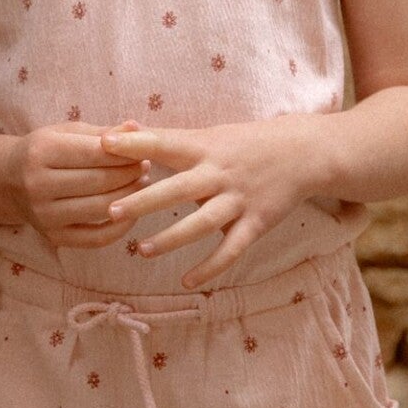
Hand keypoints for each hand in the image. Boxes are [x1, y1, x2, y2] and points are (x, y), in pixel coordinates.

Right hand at [13, 123, 146, 248]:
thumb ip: (103, 132)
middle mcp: (38, 185)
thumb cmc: (45, 151)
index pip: (94, 153)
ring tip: (142, 184)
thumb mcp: (66, 133)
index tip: (143, 150)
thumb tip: (137, 128)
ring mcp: (44, 215)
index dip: (124, 153)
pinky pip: (97, 238)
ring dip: (130, 197)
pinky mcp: (53, 237)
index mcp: (40, 152)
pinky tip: (131, 211)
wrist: (8, 182)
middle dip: (129, 174)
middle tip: (145, 167)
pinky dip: (121, 227)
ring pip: (101, 209)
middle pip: (99, 181)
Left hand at [105, 119, 326, 287]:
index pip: (164, 143)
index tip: (104, 145)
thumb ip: (167, 137)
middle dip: (144, 201)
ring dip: (171, 238)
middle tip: (111, 211)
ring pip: (202, 224)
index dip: (135, 144)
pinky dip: (210, 267)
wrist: (303, 153)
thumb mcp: (210, 134)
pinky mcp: (256, 223)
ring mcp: (239, 200)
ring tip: (142, 250)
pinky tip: (186, 281)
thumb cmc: (246, 143)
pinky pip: (231, 250)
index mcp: (205, 148)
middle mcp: (220, 173)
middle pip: (178, 188)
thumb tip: (124, 126)